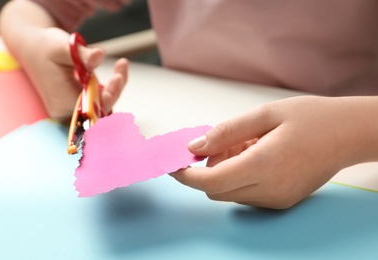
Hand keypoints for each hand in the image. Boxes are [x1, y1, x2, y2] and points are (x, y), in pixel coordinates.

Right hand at [21, 28, 127, 120]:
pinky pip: (101, 100)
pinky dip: (112, 87)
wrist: (34, 49)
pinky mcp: (82, 102)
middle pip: (101, 108)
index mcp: (62, 102)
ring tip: (121, 65)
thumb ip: (82, 54)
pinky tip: (119, 70)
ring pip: (104, 104)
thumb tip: (99, 55)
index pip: (92, 107)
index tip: (118, 77)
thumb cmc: (46, 48)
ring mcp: (76, 108)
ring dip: (116, 87)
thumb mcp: (62, 46)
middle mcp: (69, 111)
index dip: (109, 96)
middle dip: (115, 89)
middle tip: (122, 65)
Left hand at [171, 96, 377, 208]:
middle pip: (216, 191)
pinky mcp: (283, 200)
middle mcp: (269, 189)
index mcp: (264, 164)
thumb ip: (225, 132)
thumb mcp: (265, 114)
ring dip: (225, 171)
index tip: (173, 164)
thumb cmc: (312, 118)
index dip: (186, 175)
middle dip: (207, 169)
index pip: (210, 182)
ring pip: (231, 193)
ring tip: (245, 144)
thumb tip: (194, 147)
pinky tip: (255, 154)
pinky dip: (240, 177)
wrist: (349, 134)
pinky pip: (247, 194)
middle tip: (221, 143)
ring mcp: (277, 199)